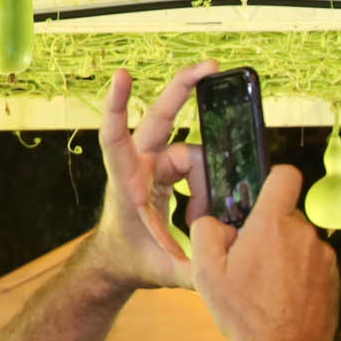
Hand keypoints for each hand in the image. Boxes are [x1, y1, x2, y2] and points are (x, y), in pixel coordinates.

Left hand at [91, 64, 219, 291]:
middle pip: (160, 118)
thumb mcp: (163, 273)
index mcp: (127, 184)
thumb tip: (225, 266)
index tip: (122, 75)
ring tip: (201, 220)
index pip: (115, 138)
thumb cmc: (134, 261)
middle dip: (183, 87)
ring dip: (205, 180)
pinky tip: (205, 207)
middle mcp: (139, 165)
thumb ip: (193, 272)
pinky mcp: (166, 168)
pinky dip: (206, 181)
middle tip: (211, 67)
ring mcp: (153, 163)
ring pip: (189, 151)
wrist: (120, 260)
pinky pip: (194, 161)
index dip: (116, 105)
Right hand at [189, 162, 337, 340]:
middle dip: (268, 230)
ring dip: (284, 254)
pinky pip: (312, 263)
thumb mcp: (207, 273)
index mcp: (272, 224)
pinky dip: (299, 274)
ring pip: (298, 242)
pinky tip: (284, 299)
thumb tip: (215, 222)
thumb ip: (206, 233)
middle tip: (249, 262)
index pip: (285, 176)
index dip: (272, 179)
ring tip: (266, 287)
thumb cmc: (245, 314)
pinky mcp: (334, 276)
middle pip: (285, 215)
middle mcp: (303, 233)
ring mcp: (323, 256)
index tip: (258, 199)